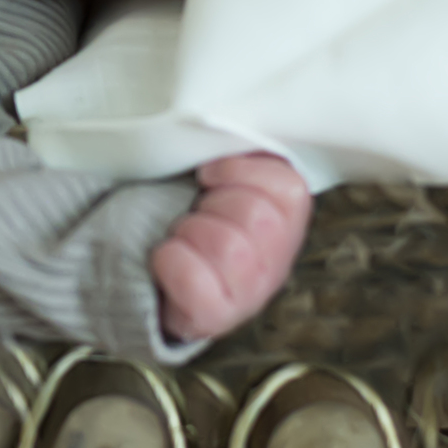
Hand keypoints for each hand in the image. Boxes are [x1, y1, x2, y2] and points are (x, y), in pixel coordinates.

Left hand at [149, 153, 312, 343]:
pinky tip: (166, 258)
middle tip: (195, 211)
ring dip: (189, 230)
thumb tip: (224, 130)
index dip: (243, 170)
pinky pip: (195, 280)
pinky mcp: (216, 317)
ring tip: (181, 235)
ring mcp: (250, 295)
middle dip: (212, 203)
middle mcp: (277, 262)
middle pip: (256, 214)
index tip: (207, 174)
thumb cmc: (192, 221)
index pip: (290, 187)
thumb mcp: (220, 185)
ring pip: (228, 245)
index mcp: (285, 223)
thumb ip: (236, 161)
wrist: (158, 281)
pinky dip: (170, 260)